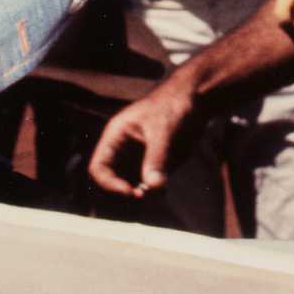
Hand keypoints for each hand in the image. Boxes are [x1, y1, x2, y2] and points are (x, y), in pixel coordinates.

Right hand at [88, 71, 198, 198]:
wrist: (195, 98)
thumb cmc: (173, 105)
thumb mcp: (163, 130)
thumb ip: (157, 158)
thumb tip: (153, 188)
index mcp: (116, 136)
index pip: (99, 167)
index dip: (109, 183)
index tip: (129, 191)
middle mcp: (124, 149)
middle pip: (114, 180)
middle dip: (126, 191)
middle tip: (144, 195)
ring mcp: (140, 157)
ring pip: (132, 185)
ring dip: (142, 194)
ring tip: (158, 192)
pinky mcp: (156, 163)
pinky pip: (149, 183)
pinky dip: (155, 190)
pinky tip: (164, 189)